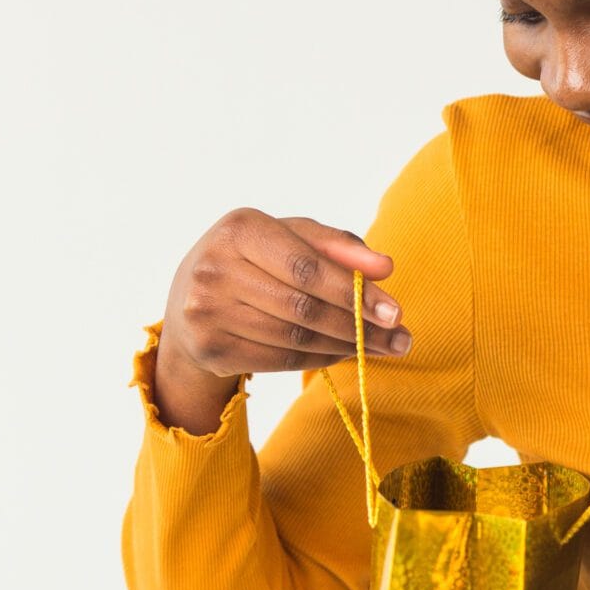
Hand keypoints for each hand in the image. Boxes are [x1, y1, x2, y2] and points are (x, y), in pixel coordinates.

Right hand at [161, 209, 411, 378]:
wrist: (188, 302)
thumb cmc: (256, 261)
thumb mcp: (292, 239)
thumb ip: (339, 248)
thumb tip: (385, 268)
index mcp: (240, 228)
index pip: (306, 267)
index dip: (353, 292)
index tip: (395, 311)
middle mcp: (215, 268)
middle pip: (303, 307)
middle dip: (359, 326)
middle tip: (401, 338)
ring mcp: (205, 311)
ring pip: (295, 339)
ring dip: (347, 346)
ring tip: (382, 347)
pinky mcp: (209, 348)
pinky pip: (280, 361)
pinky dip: (321, 359)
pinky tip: (344, 353)